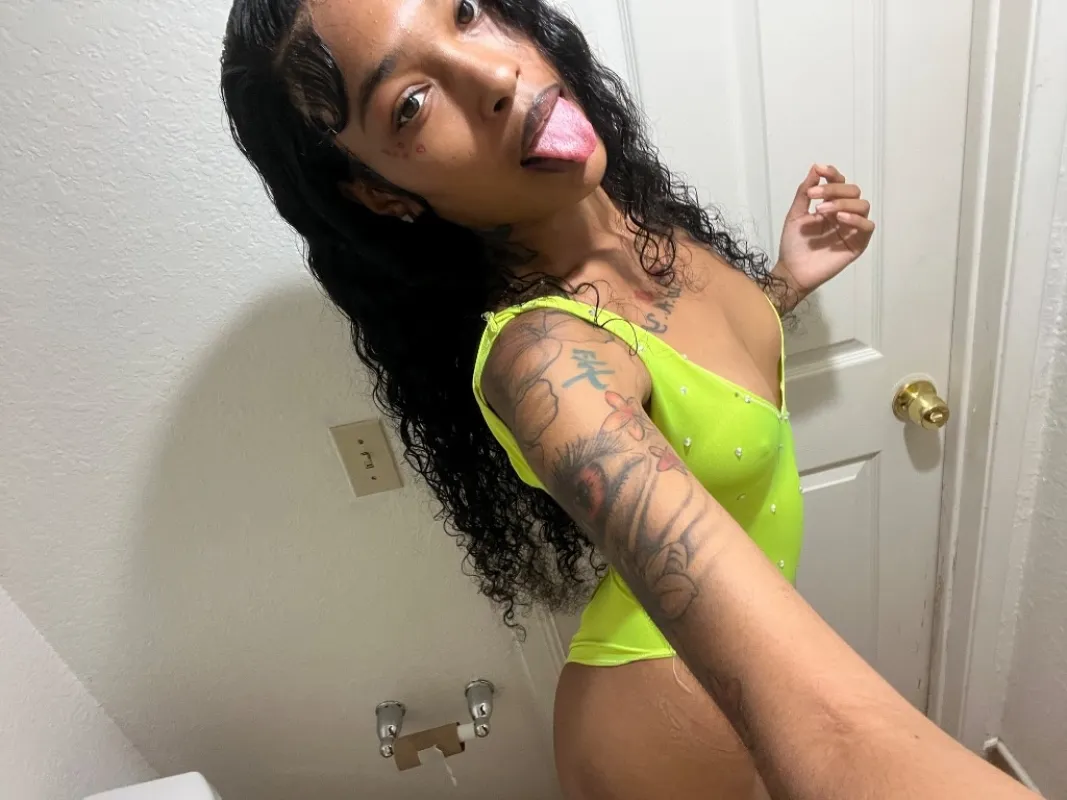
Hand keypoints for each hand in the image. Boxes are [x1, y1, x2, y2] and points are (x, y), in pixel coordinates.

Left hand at [775, 164, 874, 300]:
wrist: (792, 270)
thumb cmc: (793, 244)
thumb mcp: (795, 214)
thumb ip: (805, 192)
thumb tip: (815, 168)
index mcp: (831, 205)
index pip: (840, 183)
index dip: (832, 174)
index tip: (819, 170)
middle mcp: (844, 214)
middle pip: (853, 191)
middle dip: (835, 189)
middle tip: (814, 196)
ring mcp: (852, 229)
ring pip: (863, 205)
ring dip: (843, 202)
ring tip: (822, 210)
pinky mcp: (858, 244)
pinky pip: (867, 226)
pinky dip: (856, 218)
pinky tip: (839, 218)